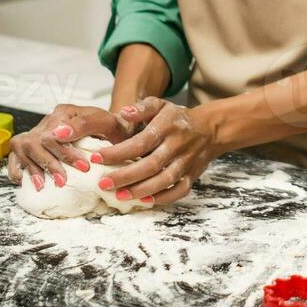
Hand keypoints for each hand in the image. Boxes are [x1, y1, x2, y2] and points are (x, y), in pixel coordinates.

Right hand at [6, 103, 133, 190]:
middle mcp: (47, 122)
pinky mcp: (32, 146)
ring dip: (33, 169)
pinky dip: (17, 168)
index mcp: (63, 112)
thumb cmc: (109, 128)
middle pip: (36, 142)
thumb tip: (60, 133)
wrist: (111, 130)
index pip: (54, 133)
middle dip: (49, 164)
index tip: (82, 167)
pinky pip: (15, 156)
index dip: (66, 153)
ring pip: (23, 150)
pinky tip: (24, 179)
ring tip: (44, 185)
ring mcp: (37, 133)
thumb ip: (85, 124)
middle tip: (63, 180)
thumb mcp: (105, 122)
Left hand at [95, 98, 220, 206]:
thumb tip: (123, 113)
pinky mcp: (191, 176)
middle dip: (125, 176)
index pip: (140, 142)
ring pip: (164, 181)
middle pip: (150, 165)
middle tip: (103, 183)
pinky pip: (178, 191)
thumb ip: (141, 108)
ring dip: (141, 190)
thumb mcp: (161, 105)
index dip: (118, 152)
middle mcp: (177, 146)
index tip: (97, 157)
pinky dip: (163, 198)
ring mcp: (185, 162)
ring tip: (119, 195)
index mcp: (167, 127)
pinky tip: (145, 201)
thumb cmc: (177, 119)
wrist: (209, 129)